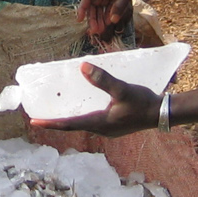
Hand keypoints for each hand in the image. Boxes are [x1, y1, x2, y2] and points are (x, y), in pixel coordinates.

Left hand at [29, 64, 161, 136]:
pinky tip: (83, 105)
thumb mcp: (123, 90)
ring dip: (69, 118)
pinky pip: (92, 121)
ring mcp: (108, 129)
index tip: (34, 121)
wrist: (163, 114)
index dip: (51, 123)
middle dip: (56, 121)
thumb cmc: (143, 103)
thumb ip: (103, 80)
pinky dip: (82, 114)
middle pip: (73, 126)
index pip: (69, 124)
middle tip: (40, 116)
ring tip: (56, 111)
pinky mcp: (114, 125)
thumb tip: (82, 68)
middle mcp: (101, 129)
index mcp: (99, 123)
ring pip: (83, 123)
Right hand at [78, 0, 159, 37]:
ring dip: (101, 18)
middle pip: (95, 5)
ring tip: (101, 30)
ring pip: (103, 8)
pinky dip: (110, 15)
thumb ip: (120, 5)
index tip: (80, 19)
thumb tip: (112, 21)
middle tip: (95, 31)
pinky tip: (110, 23)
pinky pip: (112, 7)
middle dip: (93, 18)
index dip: (82, 8)